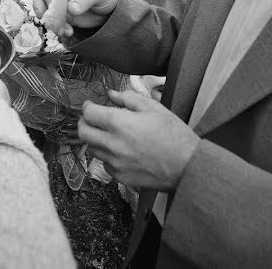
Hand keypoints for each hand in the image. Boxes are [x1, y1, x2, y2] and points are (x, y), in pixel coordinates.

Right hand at [32, 0, 117, 37]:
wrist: (110, 10)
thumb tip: (71, 9)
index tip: (52, 4)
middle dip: (40, 7)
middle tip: (46, 18)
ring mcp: (59, 3)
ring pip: (44, 9)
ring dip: (50, 21)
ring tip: (63, 30)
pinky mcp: (61, 16)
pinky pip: (53, 21)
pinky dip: (57, 28)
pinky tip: (68, 32)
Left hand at [64, 90, 198, 190]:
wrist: (187, 166)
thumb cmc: (173, 134)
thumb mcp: (153, 108)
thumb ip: (128, 98)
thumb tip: (111, 95)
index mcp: (119, 123)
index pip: (89, 113)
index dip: (87, 107)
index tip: (90, 105)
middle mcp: (112, 144)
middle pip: (84, 133)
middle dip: (84, 123)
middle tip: (92, 119)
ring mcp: (115, 163)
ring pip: (93, 149)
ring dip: (96, 140)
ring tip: (108, 135)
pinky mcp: (121, 177)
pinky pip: (105, 165)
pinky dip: (108, 157)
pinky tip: (120, 152)